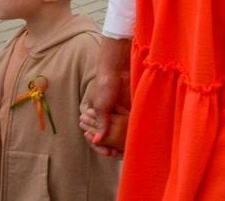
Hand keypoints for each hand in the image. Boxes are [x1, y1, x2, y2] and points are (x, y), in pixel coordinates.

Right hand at [86, 38, 130, 157]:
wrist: (117, 70)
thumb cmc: (105, 86)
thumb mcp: (101, 107)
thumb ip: (101, 124)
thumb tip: (97, 141)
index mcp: (93, 116)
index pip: (94, 136)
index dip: (99, 145)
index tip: (106, 152)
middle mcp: (104, 117)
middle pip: (105, 137)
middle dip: (109, 146)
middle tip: (115, 154)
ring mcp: (116, 114)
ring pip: (116, 134)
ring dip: (118, 143)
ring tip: (123, 151)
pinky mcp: (126, 111)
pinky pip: (126, 125)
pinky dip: (127, 134)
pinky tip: (131, 141)